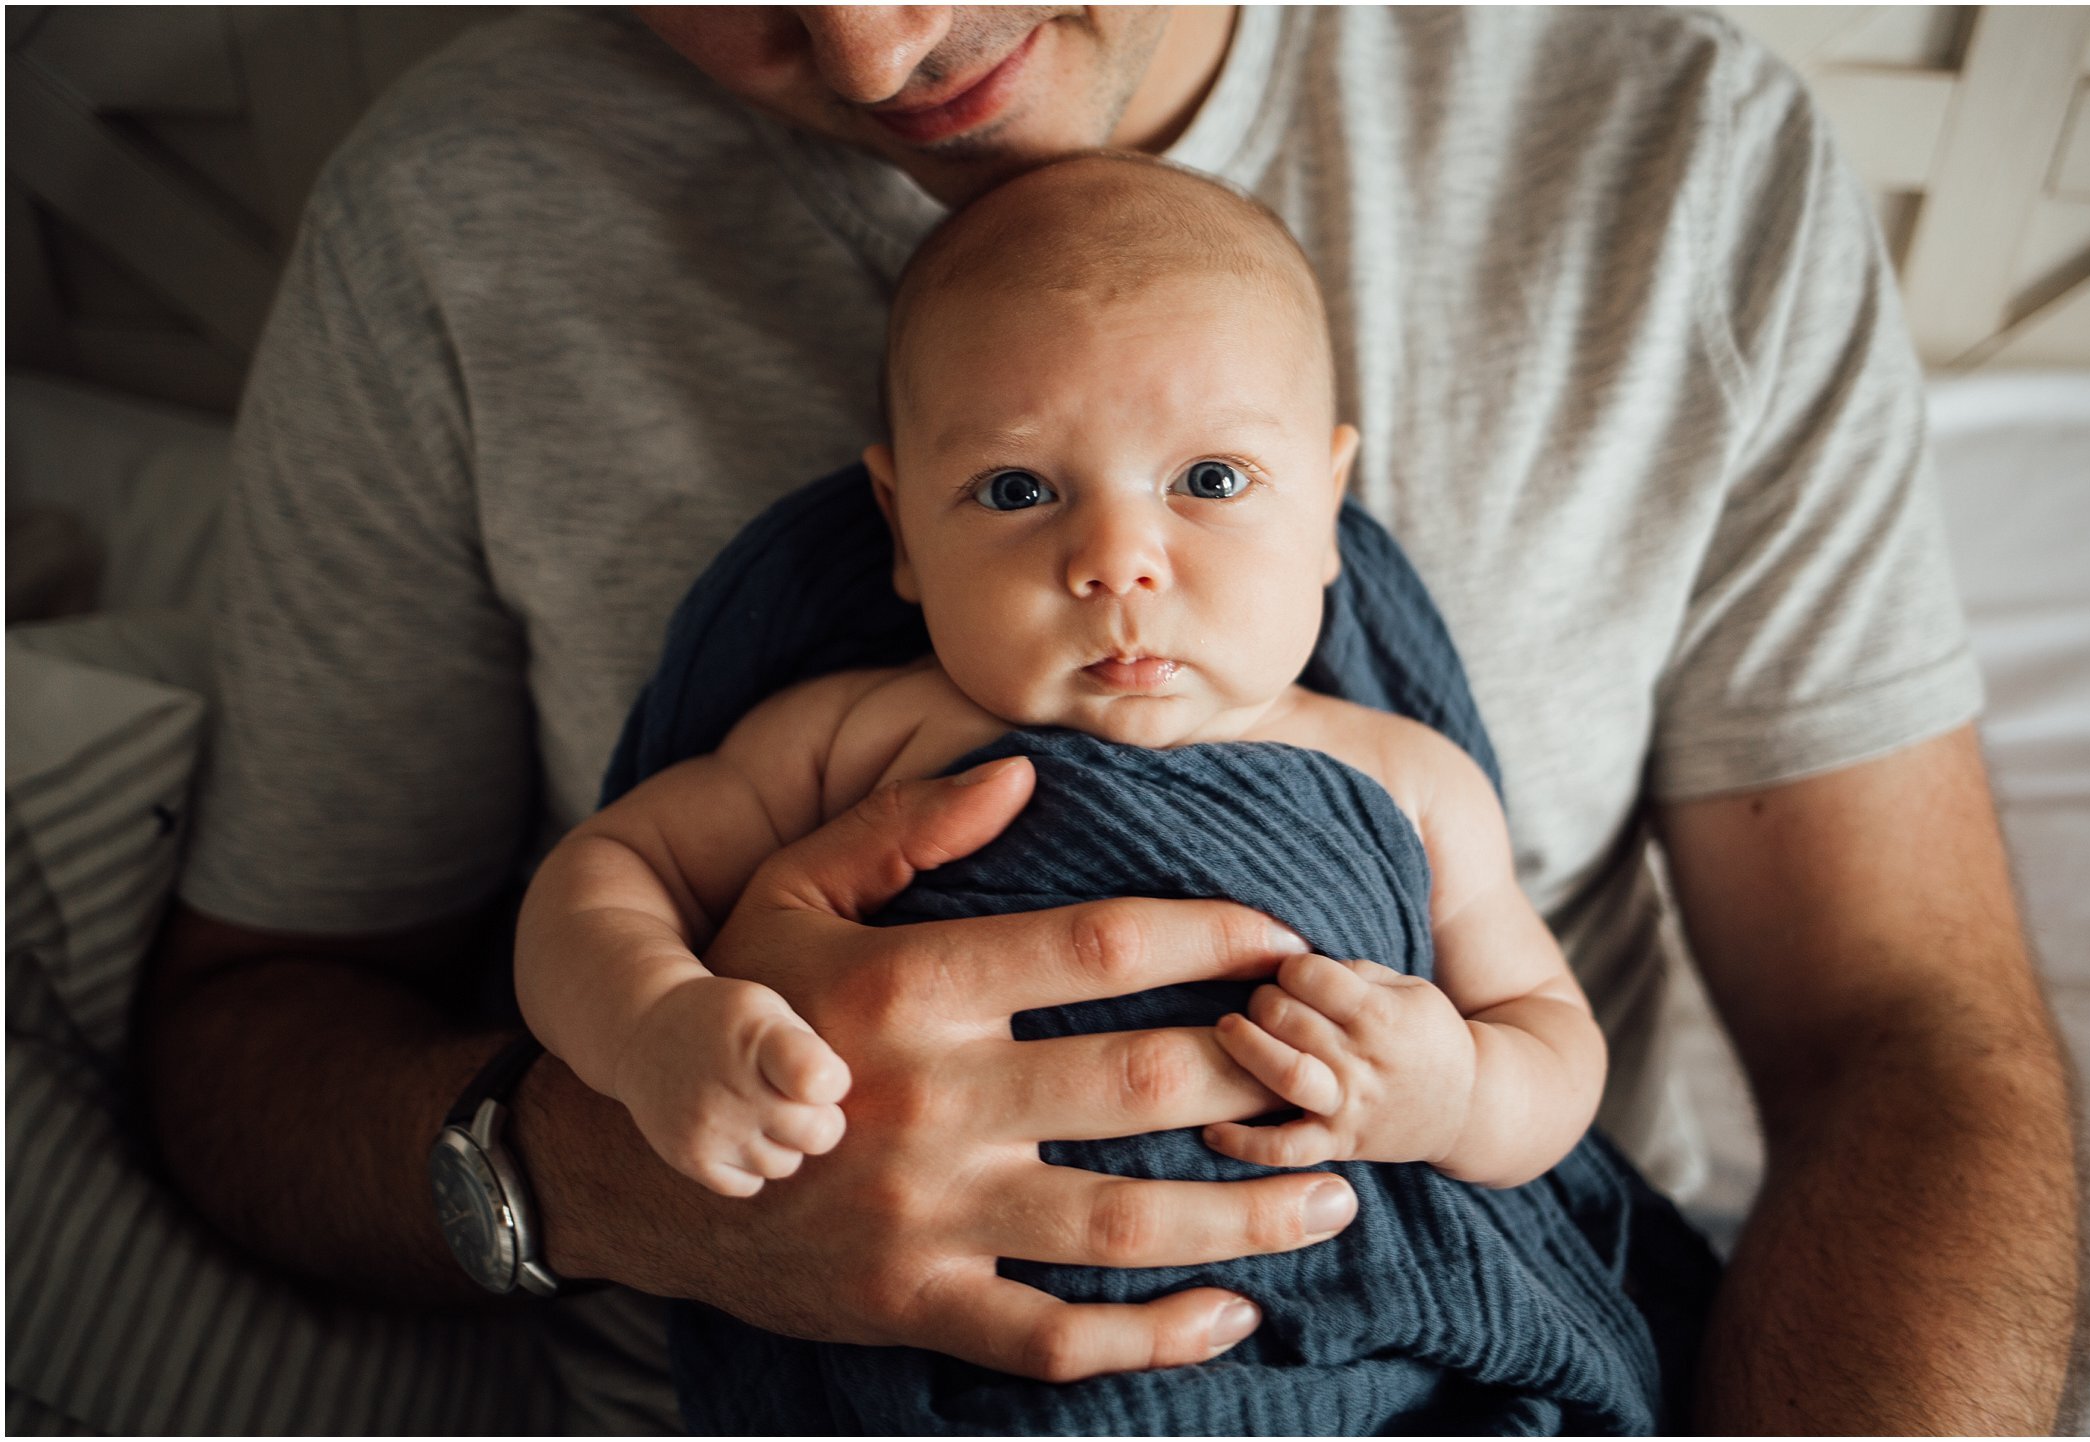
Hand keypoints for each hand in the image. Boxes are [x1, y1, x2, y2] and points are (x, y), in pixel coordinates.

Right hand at [534, 756, 1359, 1382]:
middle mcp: (924, 1102)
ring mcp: (922, 1217)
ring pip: (1122, 1223)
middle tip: (1336, 1066)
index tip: (1286, 938)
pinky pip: (1054, 1337)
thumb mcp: (790, 897)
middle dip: (1261, 1076)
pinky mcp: (914, 1307)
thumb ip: (903, 829)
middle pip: (1138, 1085)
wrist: (630, 1172)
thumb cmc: (738, 1012)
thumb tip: (1023, 771)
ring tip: (1338, 1189)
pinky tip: (1232, 1313)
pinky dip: (1153, 1337)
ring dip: (1248, 1213)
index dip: (1209, 938)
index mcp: (903, 987)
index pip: (1095, 947)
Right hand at [616, 974, 849, 1196]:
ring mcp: (709, 1128)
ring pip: (786, 1164)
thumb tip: (844, 1112)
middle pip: (818, 1134)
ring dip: (784, 1142)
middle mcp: (732, 1087)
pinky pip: (750, 1185)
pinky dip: (751, 1164)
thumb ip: (811, 1053)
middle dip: (821, 1118)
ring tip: (760, 1109)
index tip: (823, 1075)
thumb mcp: (769, 1009)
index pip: (817, 1078)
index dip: (834, 1083)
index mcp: (759, 1037)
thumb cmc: (728, 1022)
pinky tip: (736, 1130)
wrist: (644, 1032)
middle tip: (799, 1099)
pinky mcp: (690, 1159)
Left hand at [1204, 953, 1473, 1168]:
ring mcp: (1348, 1106)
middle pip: (1289, 1019)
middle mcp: (1363, 1060)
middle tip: (1261, 1002)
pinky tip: (1211, 1128)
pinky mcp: (1337, 1144)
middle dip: (1262, 1000)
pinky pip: (1284, 1150)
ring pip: (1286, 1075)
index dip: (1289, 967)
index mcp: (1382, 1014)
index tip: (1289, 972)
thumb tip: (1291, 960)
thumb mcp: (1409, 988)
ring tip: (1228, 1031)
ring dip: (1247, 1048)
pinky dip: (1244, 1144)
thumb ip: (1354, 971)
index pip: (1313, 976)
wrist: (1466, 1107)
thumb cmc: (1426, 1035)